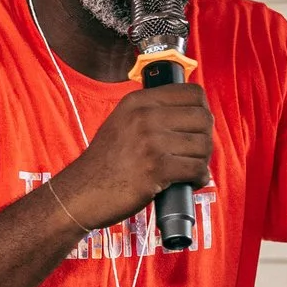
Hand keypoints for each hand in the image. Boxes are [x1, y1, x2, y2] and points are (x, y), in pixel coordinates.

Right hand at [48, 82, 212, 231]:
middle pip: (203, 118)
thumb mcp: (121, 122)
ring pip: (203, 145)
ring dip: (202, 161)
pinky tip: (190, 182)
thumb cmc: (104, 163)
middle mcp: (144, 117)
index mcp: (138, 102)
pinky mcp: (156, 169)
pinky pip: (196, 169)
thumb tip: (191, 112)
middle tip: (196, 153)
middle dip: (206, 138)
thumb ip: (150, 112)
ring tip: (190, 170)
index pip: (192, 93)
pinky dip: (198, 177)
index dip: (203, 110)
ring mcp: (150, 142)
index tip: (197, 127)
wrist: (80, 193)